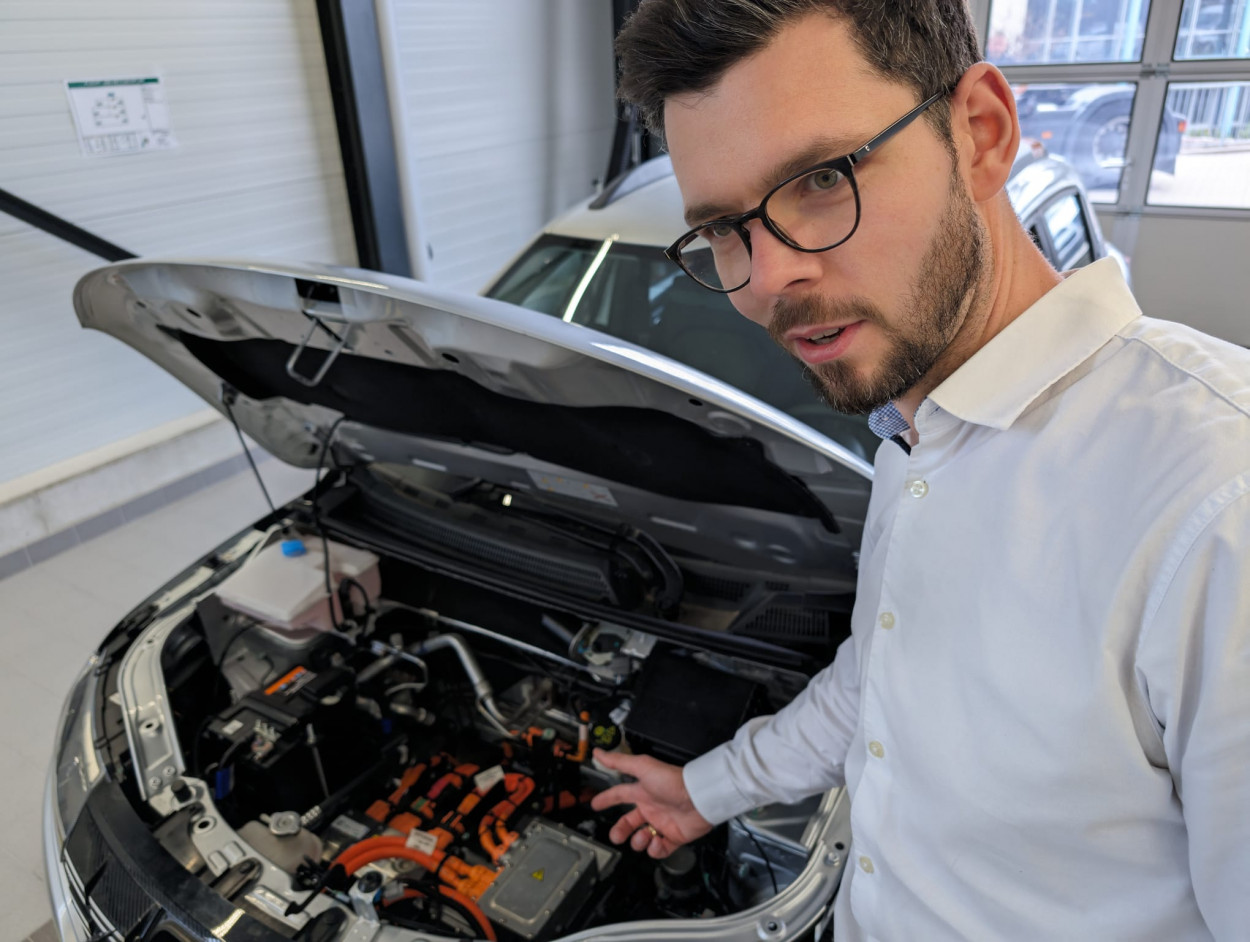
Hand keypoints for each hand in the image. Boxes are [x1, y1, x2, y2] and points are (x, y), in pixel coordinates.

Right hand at [590, 748, 712, 857]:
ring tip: (644, 835)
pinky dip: (655, 849)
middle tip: (617, 836)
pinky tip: (656, 841)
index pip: (620, 795)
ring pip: (641, 838)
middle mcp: (651, 808)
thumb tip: (598, 753)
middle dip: (619, 831)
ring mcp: (662, 823)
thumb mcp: (642, 767)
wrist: (698, 798)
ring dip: (638, 841)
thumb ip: (619, 762)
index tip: (595, 804)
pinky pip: (659, 850)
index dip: (606, 799)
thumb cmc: (672, 781)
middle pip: (628, 823)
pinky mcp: (674, 837)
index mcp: (642, 792)